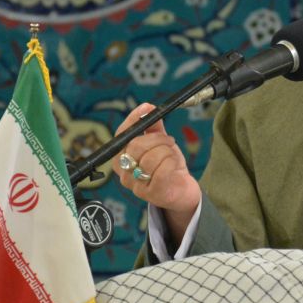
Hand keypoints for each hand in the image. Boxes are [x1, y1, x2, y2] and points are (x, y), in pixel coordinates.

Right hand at [114, 103, 200, 241]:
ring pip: (151, 158)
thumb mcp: (160, 144)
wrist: (181, 192)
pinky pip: (162, 171)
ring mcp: (137, 186)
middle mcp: (124, 174)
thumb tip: (147, 108)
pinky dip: (172, 163)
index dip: (133, 120)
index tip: (147, 109)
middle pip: (136, 146)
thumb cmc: (167, 167)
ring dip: (167, 152)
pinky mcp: (153, 194)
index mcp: (122, 159)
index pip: (121, 136)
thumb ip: (153, 127)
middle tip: (168, 141)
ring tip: (172, 155)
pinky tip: (175, 166)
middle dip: (157, 139)